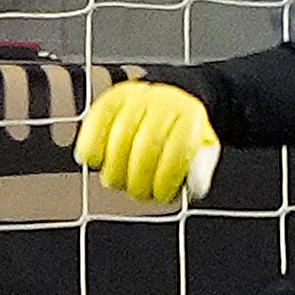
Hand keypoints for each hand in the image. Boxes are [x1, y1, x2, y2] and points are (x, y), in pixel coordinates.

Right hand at [73, 78, 219, 203]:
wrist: (169, 103)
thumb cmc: (183, 135)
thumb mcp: (203, 152)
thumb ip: (199, 169)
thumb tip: (192, 185)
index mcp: (190, 115)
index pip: (177, 152)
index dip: (165, 180)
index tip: (161, 196)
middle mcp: (164, 102)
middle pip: (145, 149)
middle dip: (139, 180)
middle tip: (138, 191)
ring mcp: (136, 98)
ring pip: (119, 141)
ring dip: (115, 171)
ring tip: (120, 180)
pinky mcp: (111, 99)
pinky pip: (95, 124)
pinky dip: (91, 148)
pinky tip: (96, 162)